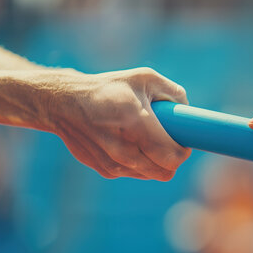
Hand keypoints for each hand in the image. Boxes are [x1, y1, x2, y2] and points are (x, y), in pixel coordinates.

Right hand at [47, 67, 190, 179]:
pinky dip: (140, 163)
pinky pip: (135, 173)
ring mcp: (113, 163)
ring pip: (151, 175)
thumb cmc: (109, 88)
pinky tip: (130, 143)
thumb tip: (188, 111)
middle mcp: (124, 148)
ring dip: (156, 162)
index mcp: (136, 123)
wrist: (64, 104)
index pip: (173, 156)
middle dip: (173, 159)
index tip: (183, 140)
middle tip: (169, 142)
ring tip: (147, 139)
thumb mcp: (144, 78)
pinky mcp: (105, 170)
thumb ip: (173, 92)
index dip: (184, 151)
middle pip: (166, 172)